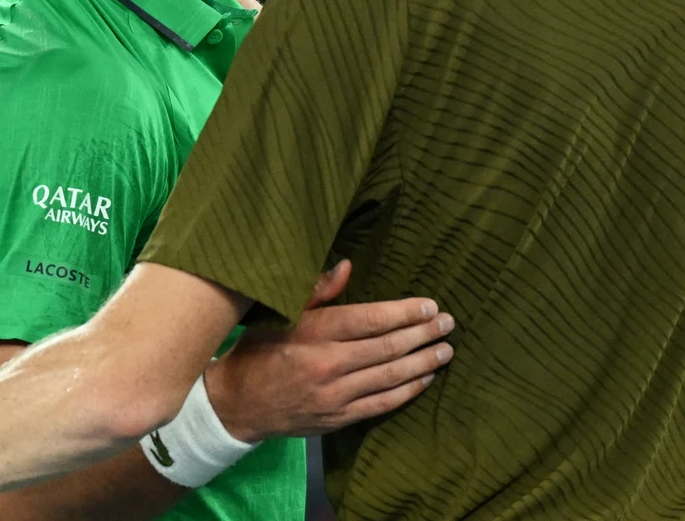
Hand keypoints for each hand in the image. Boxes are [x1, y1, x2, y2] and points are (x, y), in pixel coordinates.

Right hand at [202, 260, 452, 441]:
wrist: (236, 404)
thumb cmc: (259, 350)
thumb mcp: (281, 315)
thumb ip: (317, 293)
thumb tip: (347, 266)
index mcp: (312, 332)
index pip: (369, 319)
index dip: (404, 312)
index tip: (430, 304)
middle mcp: (326, 364)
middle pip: (387, 347)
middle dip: (423, 333)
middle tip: (448, 323)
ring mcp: (334, 395)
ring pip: (390, 377)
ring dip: (423, 362)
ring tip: (445, 350)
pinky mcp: (338, 418)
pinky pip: (381, 404)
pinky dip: (407, 391)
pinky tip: (425, 378)